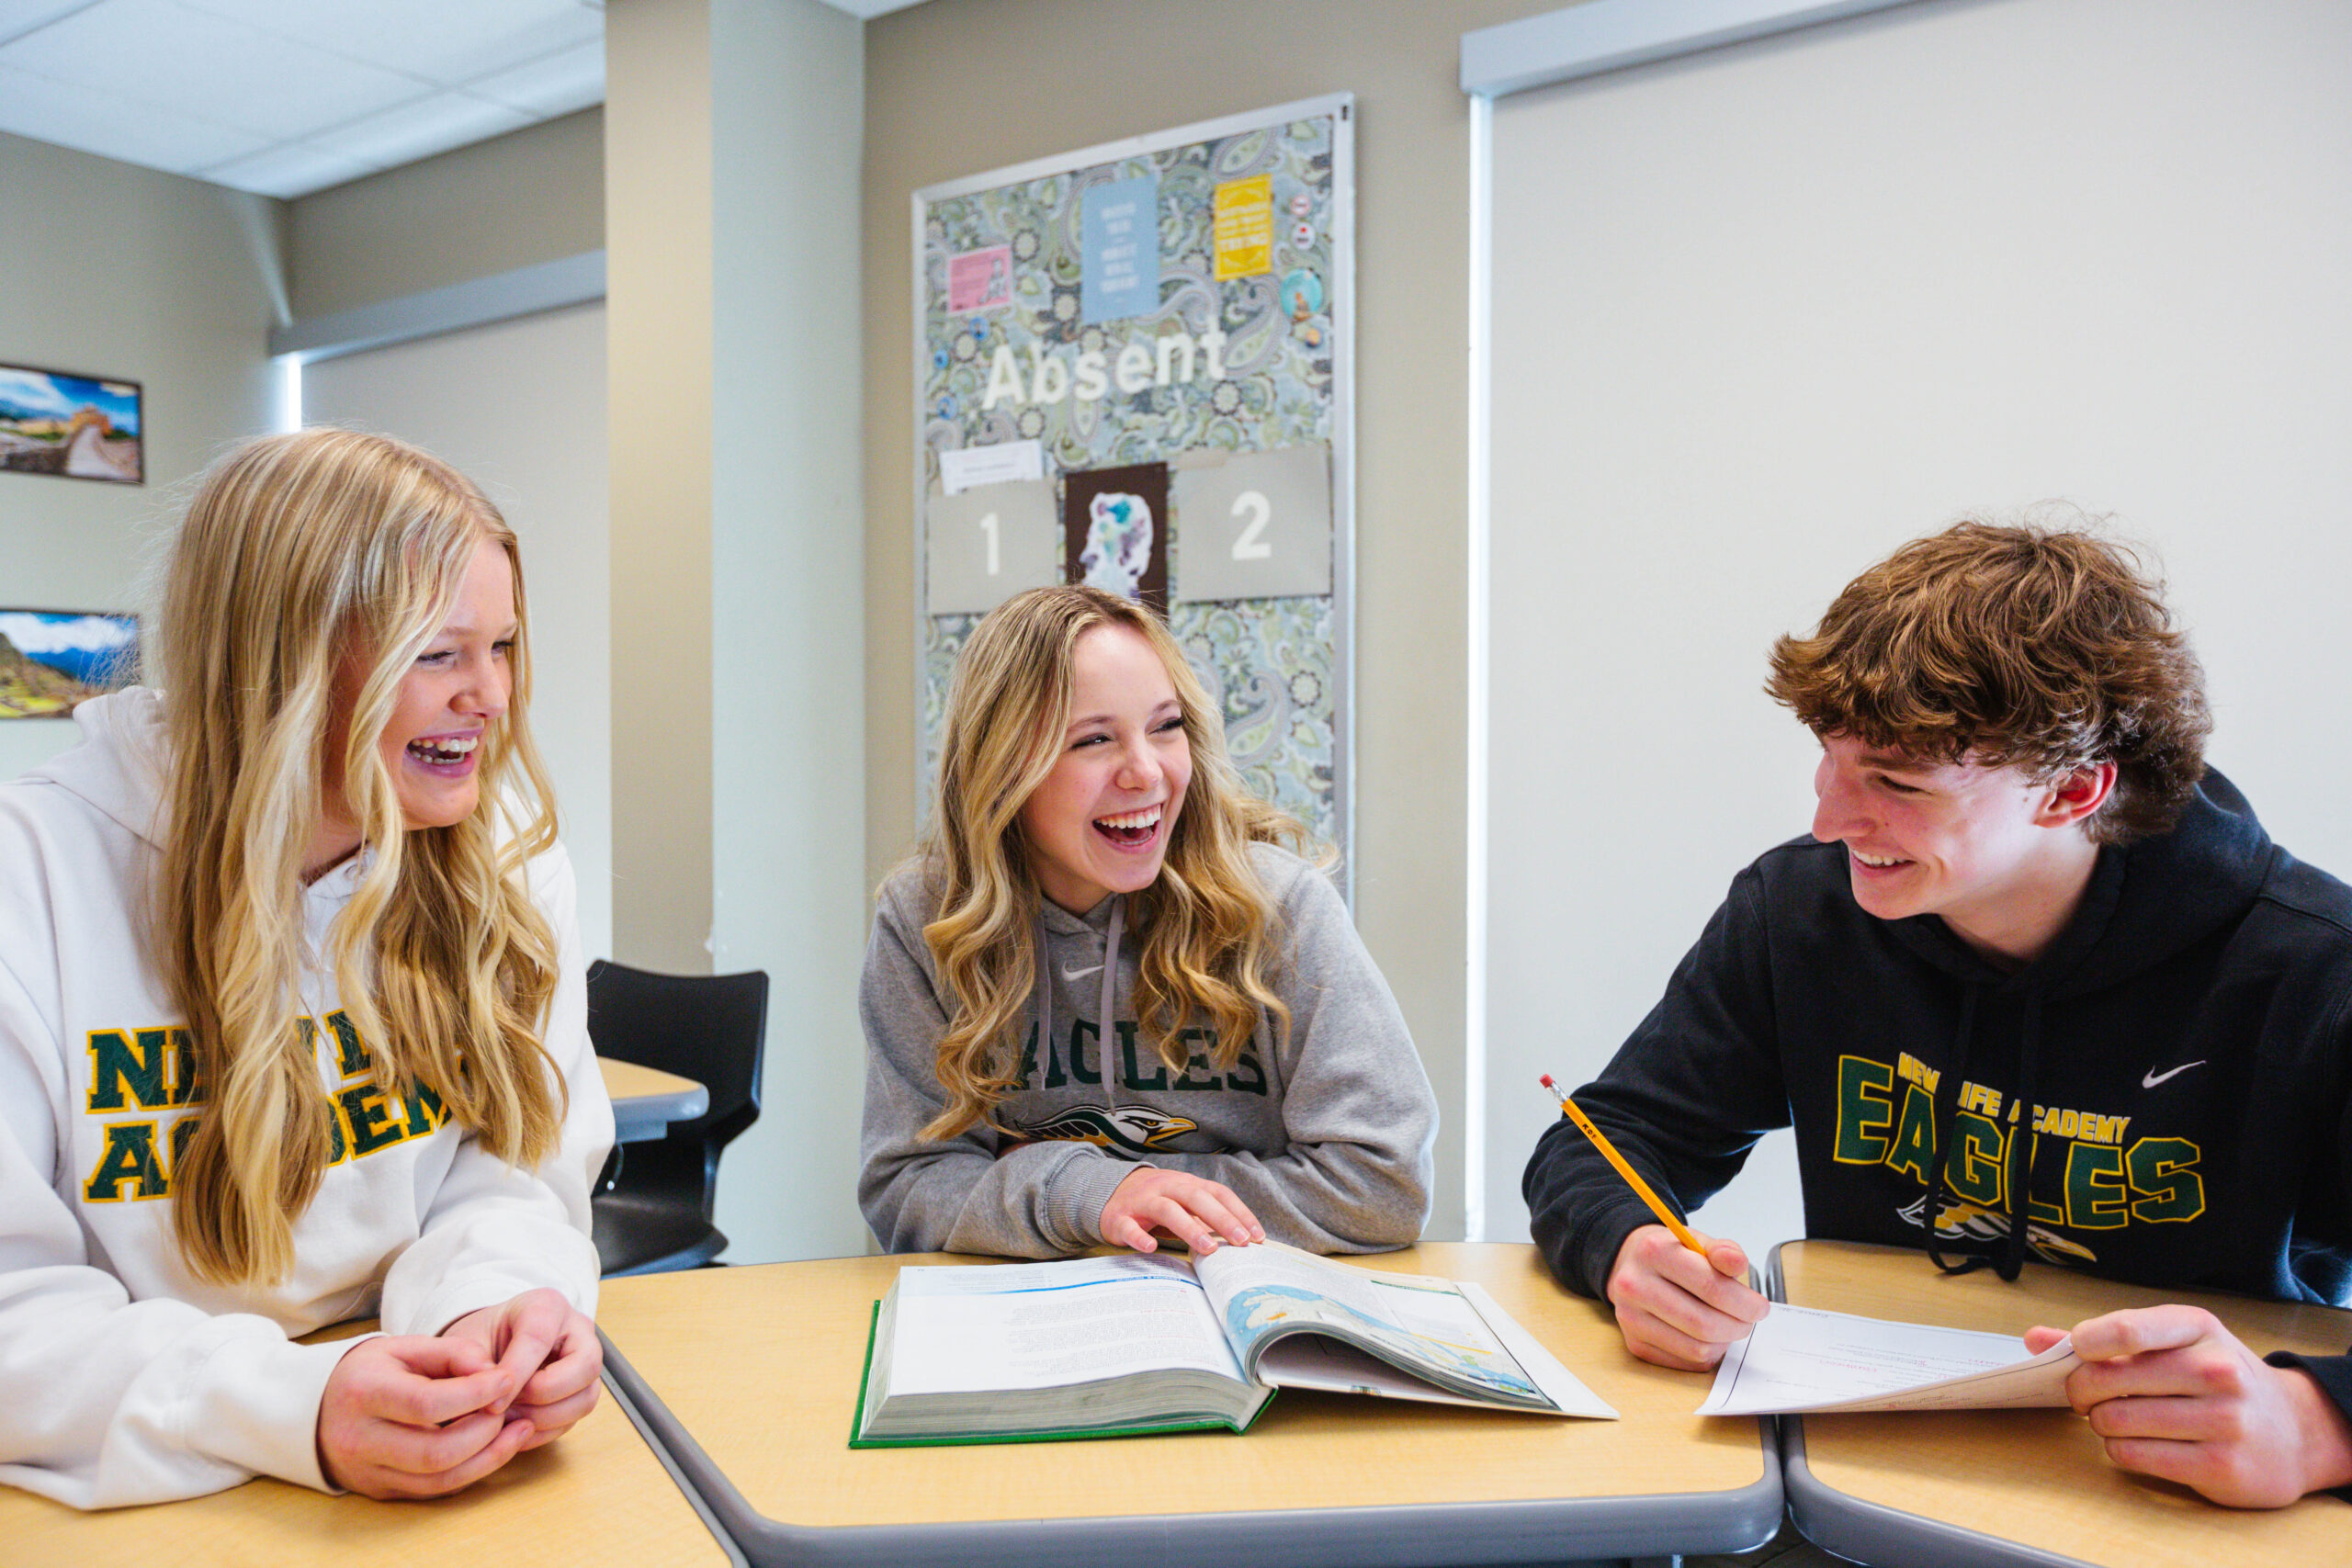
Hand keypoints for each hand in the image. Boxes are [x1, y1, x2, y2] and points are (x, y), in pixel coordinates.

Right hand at [317, 1334, 534, 1497]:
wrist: (316, 1409)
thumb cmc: (371, 1371)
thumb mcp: (405, 1347)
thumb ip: (453, 1353)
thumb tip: (496, 1373)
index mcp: (363, 1393)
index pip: (426, 1403)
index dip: (475, 1394)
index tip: (507, 1379)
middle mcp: (360, 1439)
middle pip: (435, 1452)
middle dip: (485, 1432)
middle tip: (511, 1409)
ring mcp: (368, 1472)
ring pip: (438, 1480)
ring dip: (488, 1457)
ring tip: (519, 1429)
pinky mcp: (380, 1491)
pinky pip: (434, 1490)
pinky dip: (471, 1471)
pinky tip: (495, 1448)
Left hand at [440, 1288, 602, 1449]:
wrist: (489, 1348)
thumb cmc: (480, 1340)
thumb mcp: (464, 1341)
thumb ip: (468, 1362)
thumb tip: (485, 1396)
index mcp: (546, 1306)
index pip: (540, 1338)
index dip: (516, 1374)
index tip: (491, 1403)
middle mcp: (577, 1332)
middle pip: (585, 1366)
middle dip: (543, 1395)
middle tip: (506, 1408)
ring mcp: (584, 1365)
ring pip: (585, 1399)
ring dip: (542, 1419)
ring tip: (506, 1419)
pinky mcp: (581, 1393)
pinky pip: (573, 1420)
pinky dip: (541, 1432)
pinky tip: (513, 1427)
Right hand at [1099, 1168, 1263, 1254]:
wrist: (1110, 1192)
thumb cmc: (1157, 1201)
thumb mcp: (1184, 1202)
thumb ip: (1207, 1216)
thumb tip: (1241, 1238)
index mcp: (1186, 1183)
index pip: (1218, 1194)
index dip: (1239, 1212)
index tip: (1257, 1236)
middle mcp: (1167, 1188)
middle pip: (1196, 1198)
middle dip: (1221, 1219)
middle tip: (1241, 1241)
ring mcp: (1143, 1201)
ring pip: (1167, 1210)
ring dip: (1189, 1228)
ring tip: (1209, 1248)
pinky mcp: (1120, 1218)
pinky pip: (1130, 1227)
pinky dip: (1139, 1237)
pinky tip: (1151, 1247)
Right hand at [1605, 1224, 1767, 1369]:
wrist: (1634, 1267)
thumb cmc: (1674, 1256)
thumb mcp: (1698, 1242)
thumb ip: (1723, 1250)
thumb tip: (1737, 1263)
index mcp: (1654, 1251)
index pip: (1710, 1286)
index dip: (1745, 1302)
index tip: (1760, 1308)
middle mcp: (1635, 1285)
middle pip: (1703, 1323)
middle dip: (1738, 1326)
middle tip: (1748, 1321)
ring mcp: (1631, 1318)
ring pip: (1697, 1347)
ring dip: (1725, 1342)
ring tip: (1729, 1326)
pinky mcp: (1635, 1344)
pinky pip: (1686, 1361)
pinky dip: (1708, 1353)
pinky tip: (1709, 1336)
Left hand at [2024, 1305, 2351, 1507]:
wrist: (2294, 1431)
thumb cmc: (2219, 1380)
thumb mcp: (2175, 1344)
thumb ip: (2103, 1340)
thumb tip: (2035, 1339)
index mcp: (2198, 1328)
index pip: (2126, 1329)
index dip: (2084, 1342)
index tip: (2076, 1351)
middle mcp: (2216, 1370)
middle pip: (2105, 1379)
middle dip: (2081, 1391)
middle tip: (2086, 1396)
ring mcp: (2223, 1419)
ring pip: (2114, 1421)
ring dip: (2101, 1424)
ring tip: (2117, 1419)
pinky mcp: (2220, 1465)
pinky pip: (2133, 1456)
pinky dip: (2120, 1450)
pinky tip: (2137, 1443)